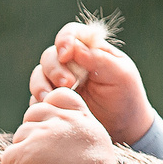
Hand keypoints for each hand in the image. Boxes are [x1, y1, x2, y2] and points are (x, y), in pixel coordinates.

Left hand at [3, 89, 123, 163]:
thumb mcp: (97, 146)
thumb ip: (79, 130)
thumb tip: (64, 131)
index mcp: (80, 118)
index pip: (59, 95)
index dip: (49, 110)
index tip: (50, 129)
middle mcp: (60, 121)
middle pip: (33, 113)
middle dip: (32, 133)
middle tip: (42, 158)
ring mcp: (41, 135)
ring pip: (19, 136)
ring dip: (24, 154)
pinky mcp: (23, 153)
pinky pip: (7, 157)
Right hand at [30, 20, 159, 143]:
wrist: (124, 129)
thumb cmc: (126, 97)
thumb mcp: (120, 75)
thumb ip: (99, 59)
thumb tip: (73, 48)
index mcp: (90, 49)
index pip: (71, 34)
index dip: (64, 39)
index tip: (65, 54)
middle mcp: (72, 62)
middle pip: (51, 55)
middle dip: (55, 68)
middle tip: (67, 84)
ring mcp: (59, 81)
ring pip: (39, 74)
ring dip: (41, 84)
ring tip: (50, 98)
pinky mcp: (53, 100)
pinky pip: (36, 96)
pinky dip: (39, 100)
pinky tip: (49, 108)